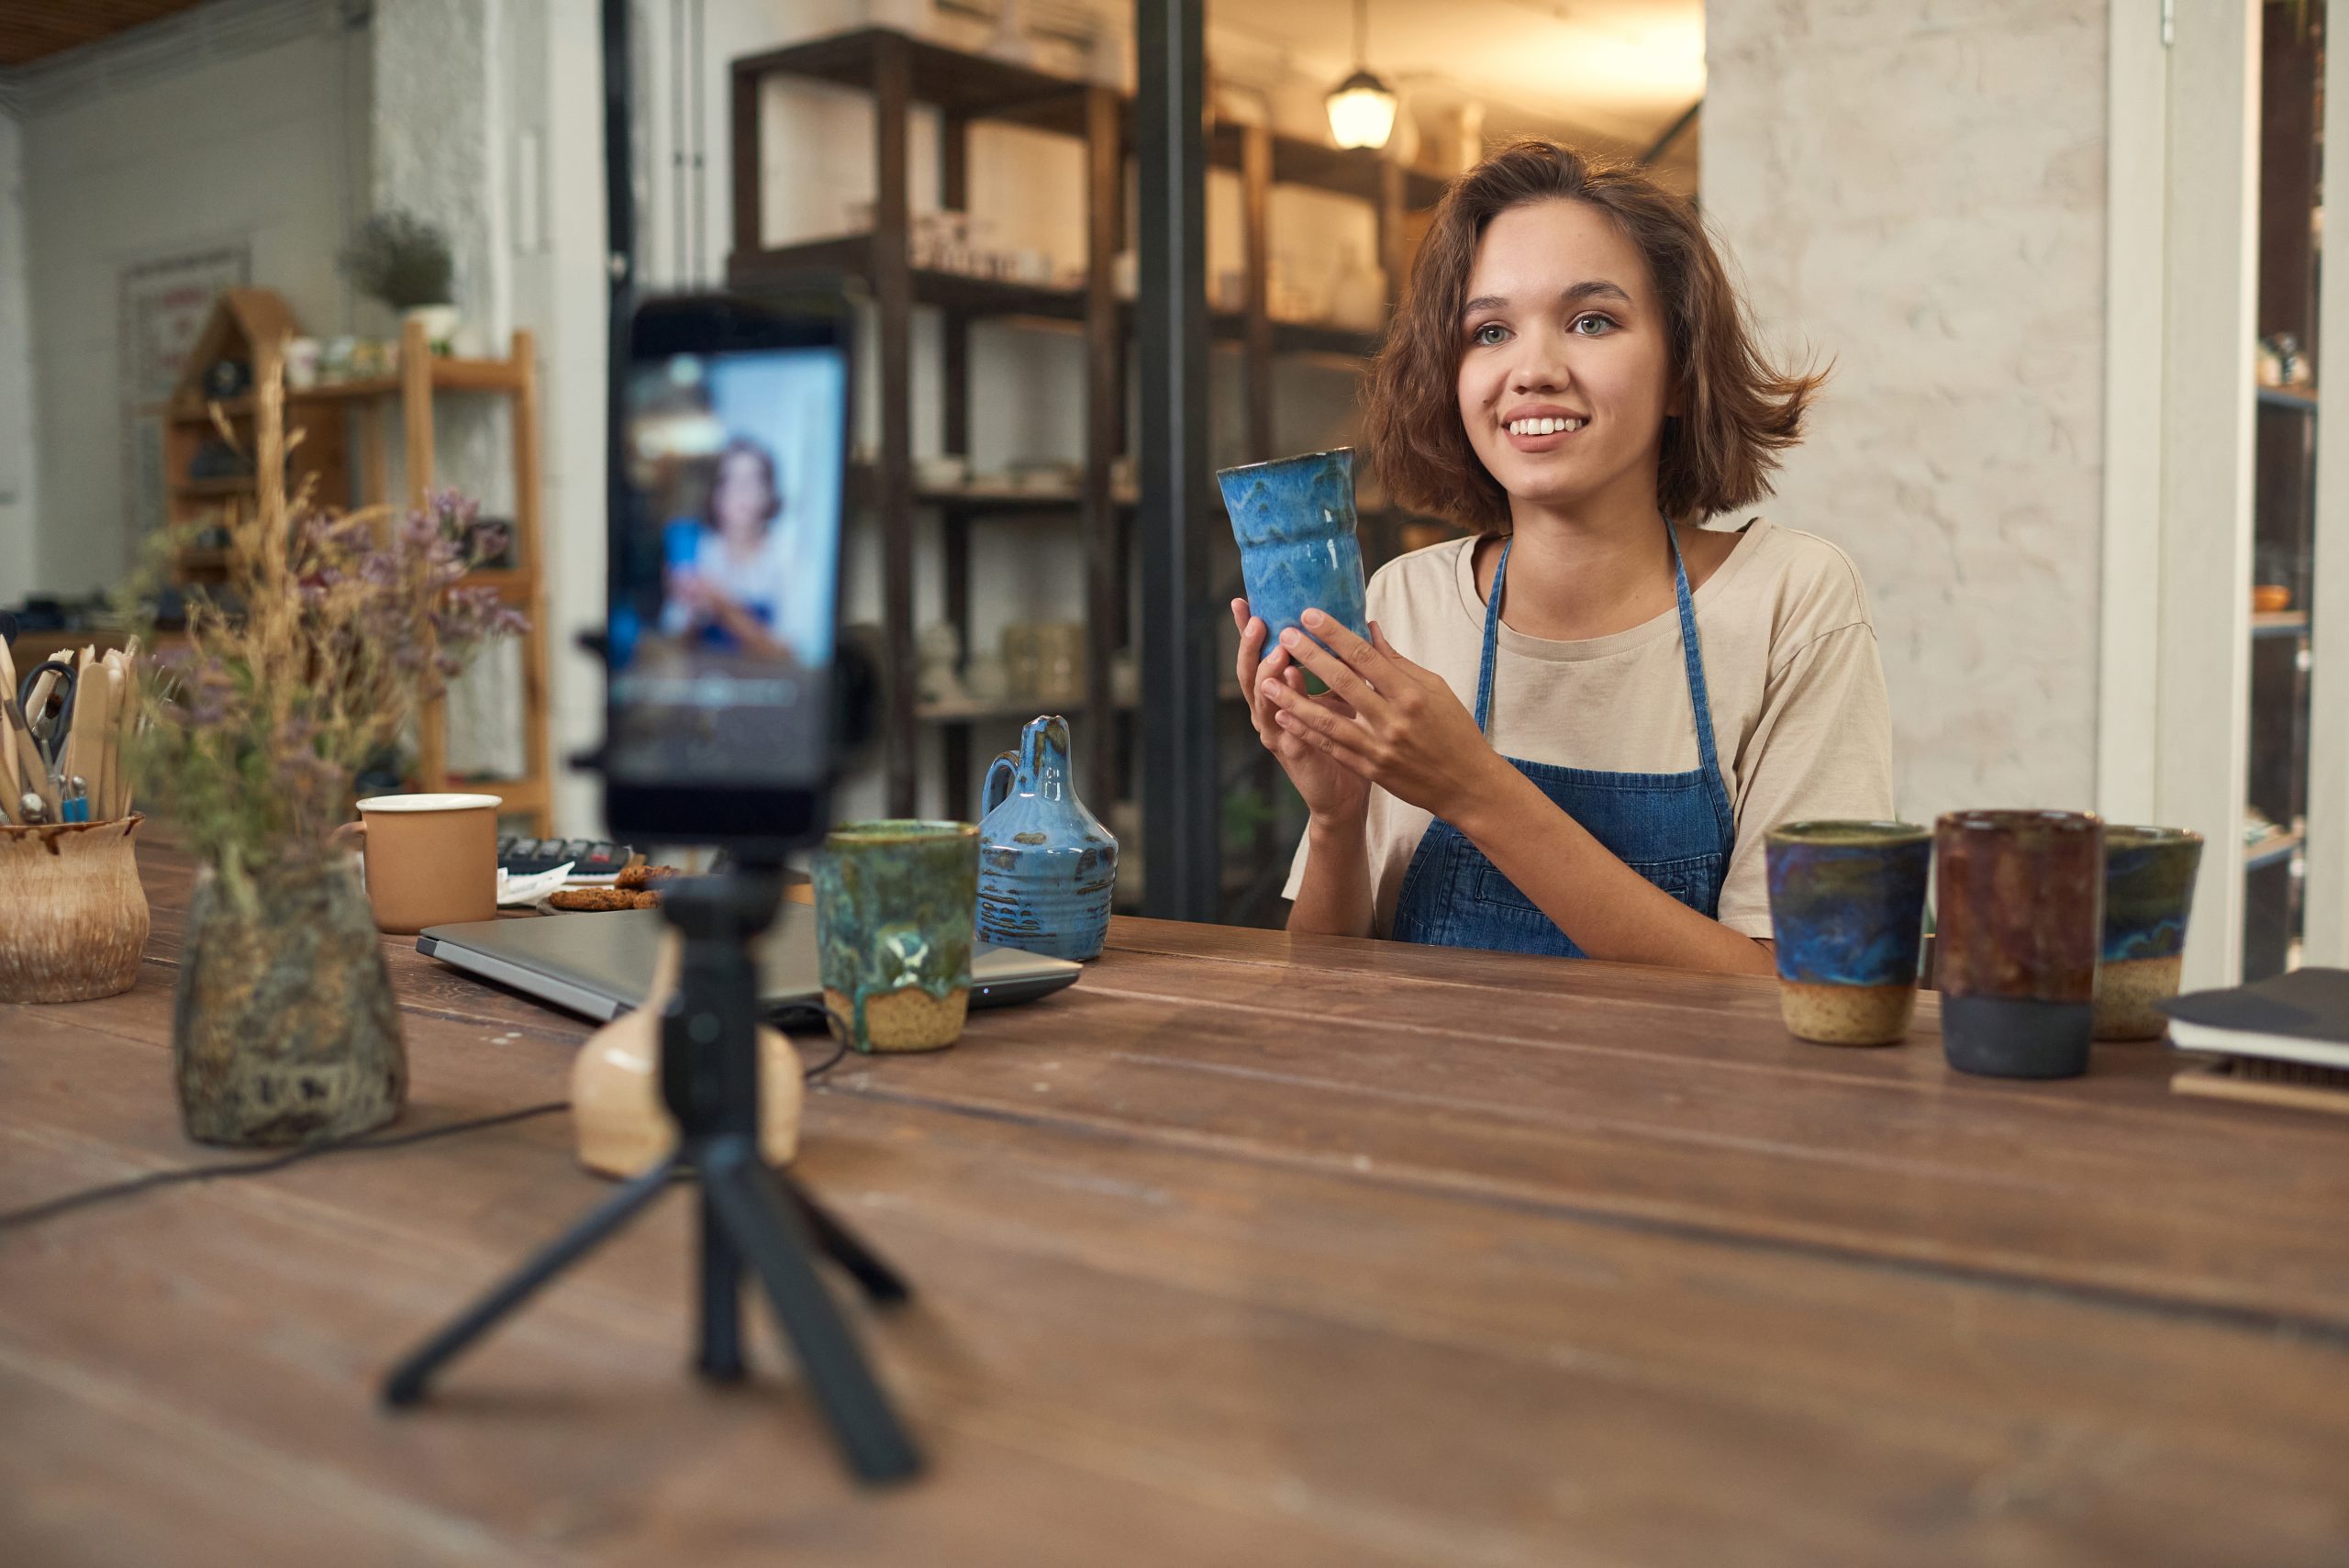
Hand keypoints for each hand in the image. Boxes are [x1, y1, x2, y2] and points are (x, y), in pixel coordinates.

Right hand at [1231, 599, 1369, 827]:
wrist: (1345, 794)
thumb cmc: (1345, 740)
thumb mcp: (1343, 694)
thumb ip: (1343, 663)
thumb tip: (1362, 623)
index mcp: (1278, 693)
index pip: (1259, 655)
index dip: (1247, 630)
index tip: (1242, 601)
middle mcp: (1269, 711)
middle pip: (1249, 672)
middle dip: (1250, 646)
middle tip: (1257, 620)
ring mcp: (1276, 732)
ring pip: (1261, 698)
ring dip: (1266, 672)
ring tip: (1277, 650)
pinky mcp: (1291, 753)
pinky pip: (1285, 726)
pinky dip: (1287, 705)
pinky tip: (1291, 685)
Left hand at [1256, 610, 1506, 824]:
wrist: (1466, 785)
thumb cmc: (1454, 730)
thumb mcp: (1435, 689)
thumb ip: (1397, 662)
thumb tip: (1369, 629)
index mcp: (1411, 693)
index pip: (1365, 656)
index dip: (1335, 634)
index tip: (1310, 615)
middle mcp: (1393, 719)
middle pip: (1343, 682)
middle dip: (1309, 657)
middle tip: (1284, 637)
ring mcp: (1379, 747)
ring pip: (1327, 719)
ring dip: (1293, 699)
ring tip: (1266, 681)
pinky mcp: (1370, 769)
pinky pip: (1331, 747)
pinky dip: (1305, 731)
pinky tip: (1283, 717)